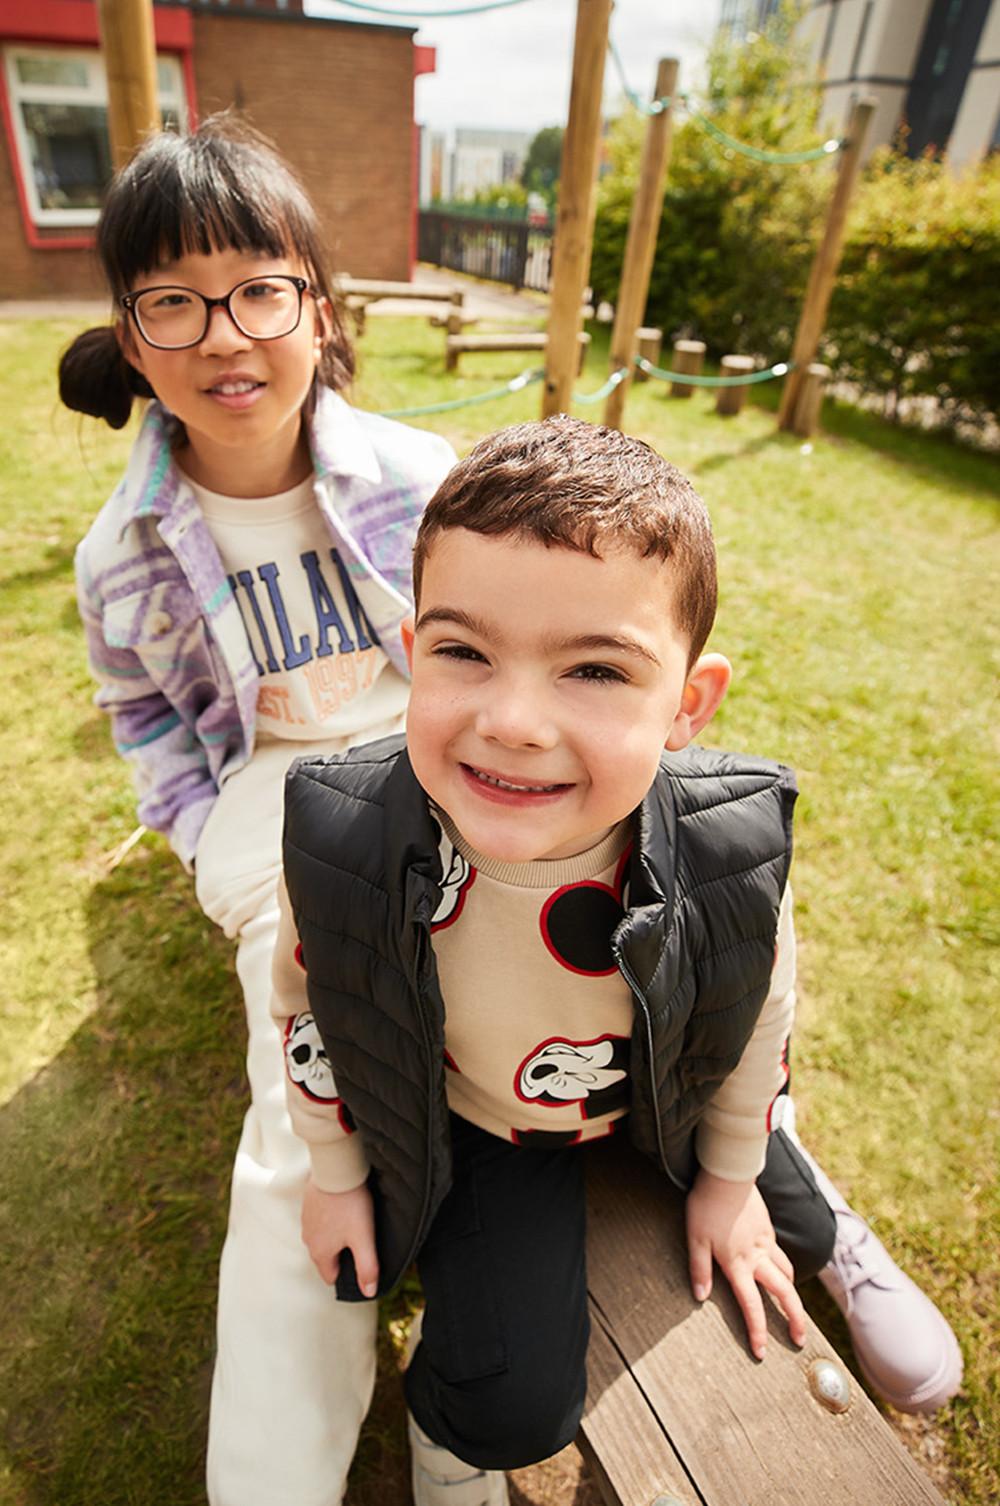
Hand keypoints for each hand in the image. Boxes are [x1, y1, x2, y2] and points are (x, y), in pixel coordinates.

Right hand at [301, 1178, 378, 1296]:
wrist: (336, 1169)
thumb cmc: (350, 1204)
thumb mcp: (363, 1238)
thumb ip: (367, 1267)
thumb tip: (369, 1291)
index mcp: (320, 1253)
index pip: (331, 1277)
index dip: (349, 1273)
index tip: (362, 1260)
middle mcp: (309, 1240)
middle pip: (328, 1257)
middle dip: (344, 1253)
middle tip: (362, 1238)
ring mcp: (307, 1221)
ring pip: (324, 1237)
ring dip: (337, 1234)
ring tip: (355, 1221)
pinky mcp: (309, 1204)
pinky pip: (321, 1219)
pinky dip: (332, 1217)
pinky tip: (345, 1207)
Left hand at [686, 1168, 805, 1358]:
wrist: (727, 1173)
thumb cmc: (706, 1206)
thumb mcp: (694, 1238)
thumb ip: (699, 1269)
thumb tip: (700, 1297)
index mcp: (738, 1263)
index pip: (751, 1305)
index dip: (757, 1331)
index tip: (762, 1353)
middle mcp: (757, 1256)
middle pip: (785, 1293)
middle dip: (794, 1319)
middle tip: (799, 1340)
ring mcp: (766, 1241)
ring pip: (787, 1273)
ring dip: (792, 1294)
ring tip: (792, 1309)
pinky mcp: (768, 1229)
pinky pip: (780, 1254)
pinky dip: (783, 1269)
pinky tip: (776, 1270)